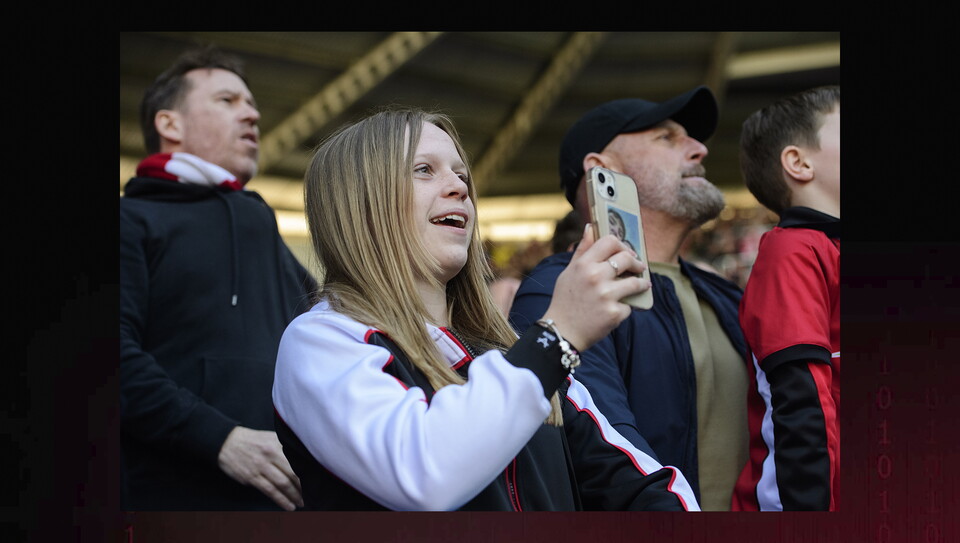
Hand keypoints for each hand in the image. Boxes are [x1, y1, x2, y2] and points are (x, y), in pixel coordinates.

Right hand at [217, 426, 303, 510]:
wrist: (226, 442)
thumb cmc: (251, 440)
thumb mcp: (270, 437)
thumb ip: (284, 447)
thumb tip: (301, 459)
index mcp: (277, 444)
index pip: (297, 460)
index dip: (308, 472)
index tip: (315, 481)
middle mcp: (271, 454)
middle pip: (293, 473)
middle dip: (303, 487)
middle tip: (311, 495)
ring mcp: (261, 467)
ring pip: (283, 484)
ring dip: (294, 496)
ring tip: (302, 503)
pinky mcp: (252, 477)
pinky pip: (270, 491)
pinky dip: (281, 500)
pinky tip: (288, 506)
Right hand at [541, 224, 648, 350]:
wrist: (562, 332)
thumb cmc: (565, 300)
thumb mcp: (568, 273)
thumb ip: (582, 250)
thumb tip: (591, 227)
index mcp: (583, 264)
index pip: (610, 241)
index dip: (622, 245)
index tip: (627, 252)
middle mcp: (595, 277)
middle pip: (626, 259)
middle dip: (636, 263)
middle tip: (639, 267)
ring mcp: (606, 296)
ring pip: (635, 282)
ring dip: (641, 284)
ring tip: (642, 285)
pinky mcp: (614, 313)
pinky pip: (629, 305)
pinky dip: (625, 307)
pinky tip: (618, 310)